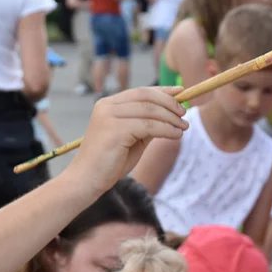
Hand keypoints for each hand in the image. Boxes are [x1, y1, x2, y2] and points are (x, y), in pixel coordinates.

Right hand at [63, 87, 186, 196]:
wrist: (86, 180)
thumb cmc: (109, 163)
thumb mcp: (132, 139)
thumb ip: (147, 125)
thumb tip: (171, 114)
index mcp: (108, 104)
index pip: (140, 91)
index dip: (163, 90)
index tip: (181, 92)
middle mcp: (107, 106)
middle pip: (146, 96)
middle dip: (169, 104)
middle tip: (184, 115)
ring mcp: (109, 116)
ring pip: (150, 111)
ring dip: (171, 118)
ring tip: (183, 128)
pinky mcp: (115, 130)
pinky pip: (149, 126)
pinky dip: (166, 129)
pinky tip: (176, 135)